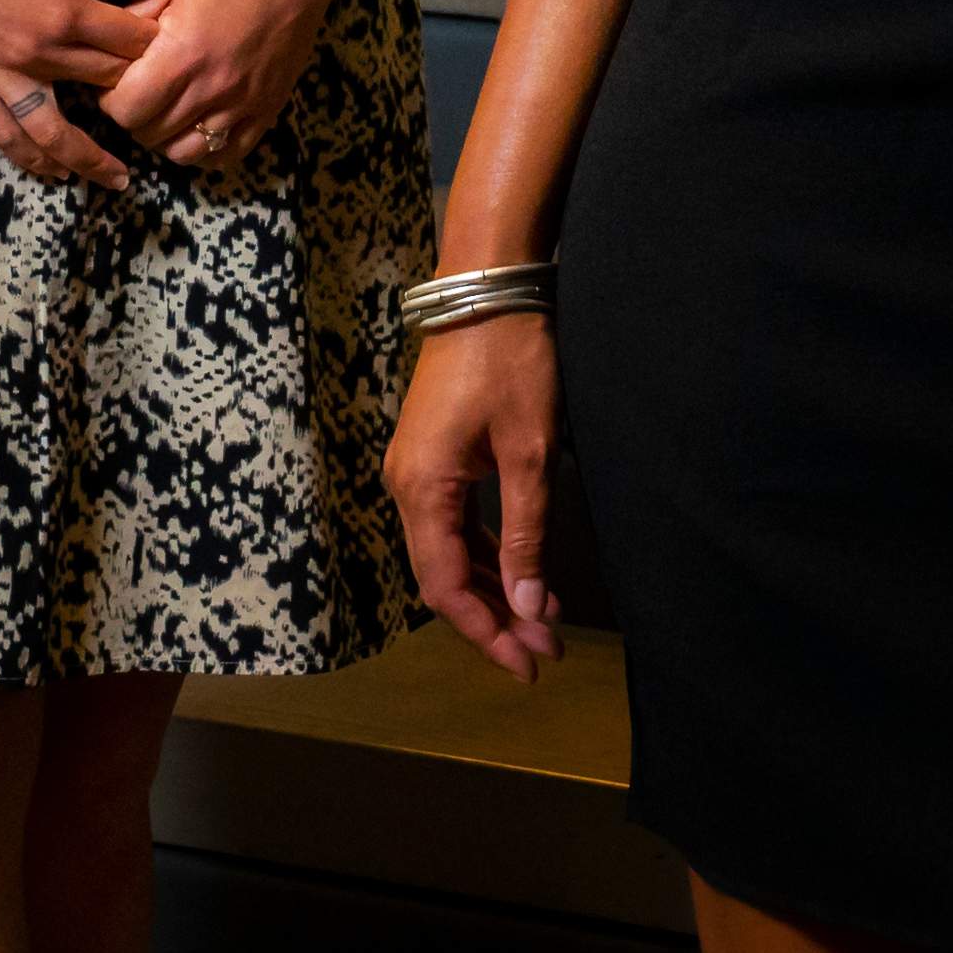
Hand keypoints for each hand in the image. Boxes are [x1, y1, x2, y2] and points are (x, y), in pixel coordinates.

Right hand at [0, 0, 176, 189]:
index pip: (126, 42)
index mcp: (64, 13)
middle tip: (154, 108)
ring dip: (88, 159)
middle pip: (101, 83)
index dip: (152, 47)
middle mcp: (38, 54)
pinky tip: (51, 172)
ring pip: (54, 132)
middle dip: (132, 93)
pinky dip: (30, 158)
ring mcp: (1, 76)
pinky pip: (4, 133)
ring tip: (115, 180)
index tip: (168, 54)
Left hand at [97, 0, 373, 174]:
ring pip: (185, 153)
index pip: (126, 109)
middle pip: (150, 133)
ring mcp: (244, 103)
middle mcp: (213, 87)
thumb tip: (103, 45)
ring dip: (165, 137)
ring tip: (164, 110)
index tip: (113, 81)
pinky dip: (205, 148)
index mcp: (183, 54)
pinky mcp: (267, 108)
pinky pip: (228, 154)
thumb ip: (134, 19)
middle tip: (135, 92)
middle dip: (133, 115)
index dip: (110, 99)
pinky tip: (196, 124)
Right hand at [390, 312, 560, 677]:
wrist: (486, 287)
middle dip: (494, 619)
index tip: (528, 665)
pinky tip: (522, 573)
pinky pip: (453, 521)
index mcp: (421, 489)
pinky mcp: (433, 454)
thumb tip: (531, 609)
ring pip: (449, 550)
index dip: (485, 633)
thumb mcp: (529, 451)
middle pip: (443, 575)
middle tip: (546, 652)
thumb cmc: (511, 360)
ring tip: (541, 624)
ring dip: (493, 589)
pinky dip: (487, 552)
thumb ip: (526, 533)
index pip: (444, 587)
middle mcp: (406, 484)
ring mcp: (416, 469)